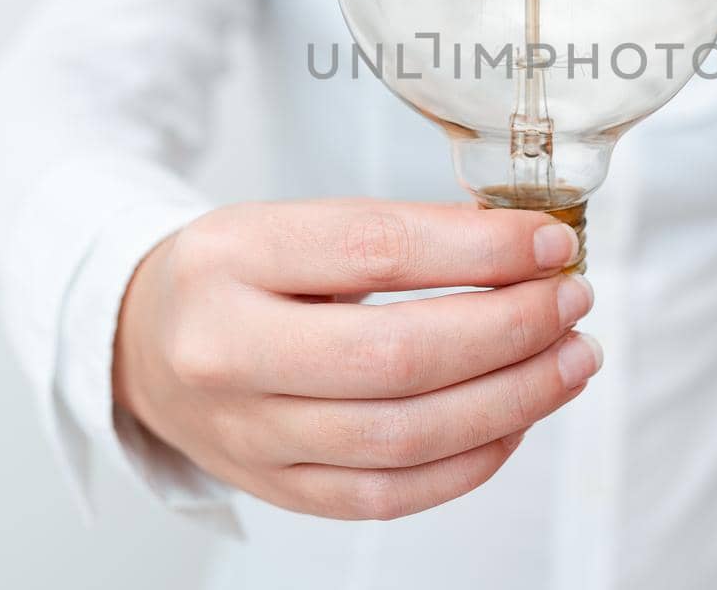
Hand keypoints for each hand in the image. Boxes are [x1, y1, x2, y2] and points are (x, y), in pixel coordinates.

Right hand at [112, 198, 599, 519]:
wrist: (143, 342)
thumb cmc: (237, 274)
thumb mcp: (291, 222)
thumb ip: (398, 234)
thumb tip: (524, 250)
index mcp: (232, 257)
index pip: (376, 251)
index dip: (480, 251)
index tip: (549, 244)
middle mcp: (226, 351)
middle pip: (395, 357)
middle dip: (508, 331)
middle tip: (572, 303)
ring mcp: (247, 434)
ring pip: (402, 437)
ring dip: (510, 400)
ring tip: (571, 360)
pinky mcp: (275, 490)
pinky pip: (388, 495)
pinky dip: (469, 461)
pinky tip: (516, 419)